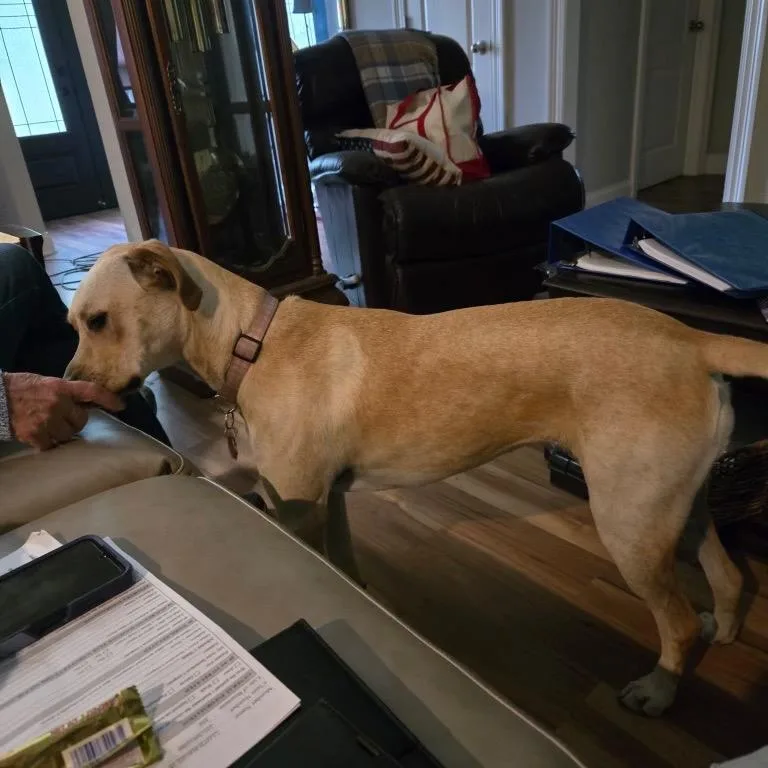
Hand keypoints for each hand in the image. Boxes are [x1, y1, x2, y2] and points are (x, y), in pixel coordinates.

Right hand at [3, 372, 123, 450]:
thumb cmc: (19, 388)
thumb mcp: (45, 383)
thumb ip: (64, 392)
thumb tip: (84, 403)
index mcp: (60, 387)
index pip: (92, 391)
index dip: (108, 399)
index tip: (121, 406)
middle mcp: (57, 403)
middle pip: (81, 420)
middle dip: (74, 421)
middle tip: (62, 419)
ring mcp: (47, 420)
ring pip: (68, 435)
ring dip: (62, 434)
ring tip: (48, 427)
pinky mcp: (35, 435)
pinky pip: (51, 445)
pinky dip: (47, 444)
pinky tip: (38, 436)